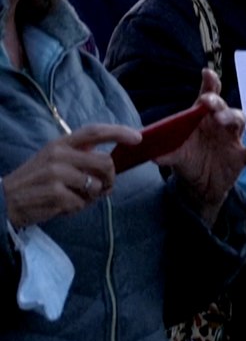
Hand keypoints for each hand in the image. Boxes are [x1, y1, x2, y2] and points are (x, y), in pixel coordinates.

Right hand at [2, 124, 140, 228]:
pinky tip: (61, 205)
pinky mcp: (56, 194)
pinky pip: (83, 203)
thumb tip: (111, 162)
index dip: (118, 133)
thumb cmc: (37, 181)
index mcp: (60, 144)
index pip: (94, 132)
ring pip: (97, 186)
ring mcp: (57, 174)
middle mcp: (58, 155)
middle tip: (101, 188)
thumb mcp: (53, 160)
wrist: (5, 200)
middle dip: (110, 179)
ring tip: (74, 197)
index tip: (138, 138)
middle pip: (106, 163)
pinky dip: (77, 208)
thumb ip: (80, 157)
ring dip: (92, 197)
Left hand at [157, 69, 245, 224]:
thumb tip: (152, 155)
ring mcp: (231, 139)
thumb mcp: (173, 157)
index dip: (209, 84)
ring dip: (233, 118)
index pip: (207, 97)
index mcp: (201, 119)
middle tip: (209, 104)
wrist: (199, 187)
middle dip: (217, 103)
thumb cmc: (187, 162)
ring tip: (225, 121)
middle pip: (223, 107)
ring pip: (239, 121)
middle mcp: (218, 124)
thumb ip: (165, 153)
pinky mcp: (240, 157)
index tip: (207, 74)